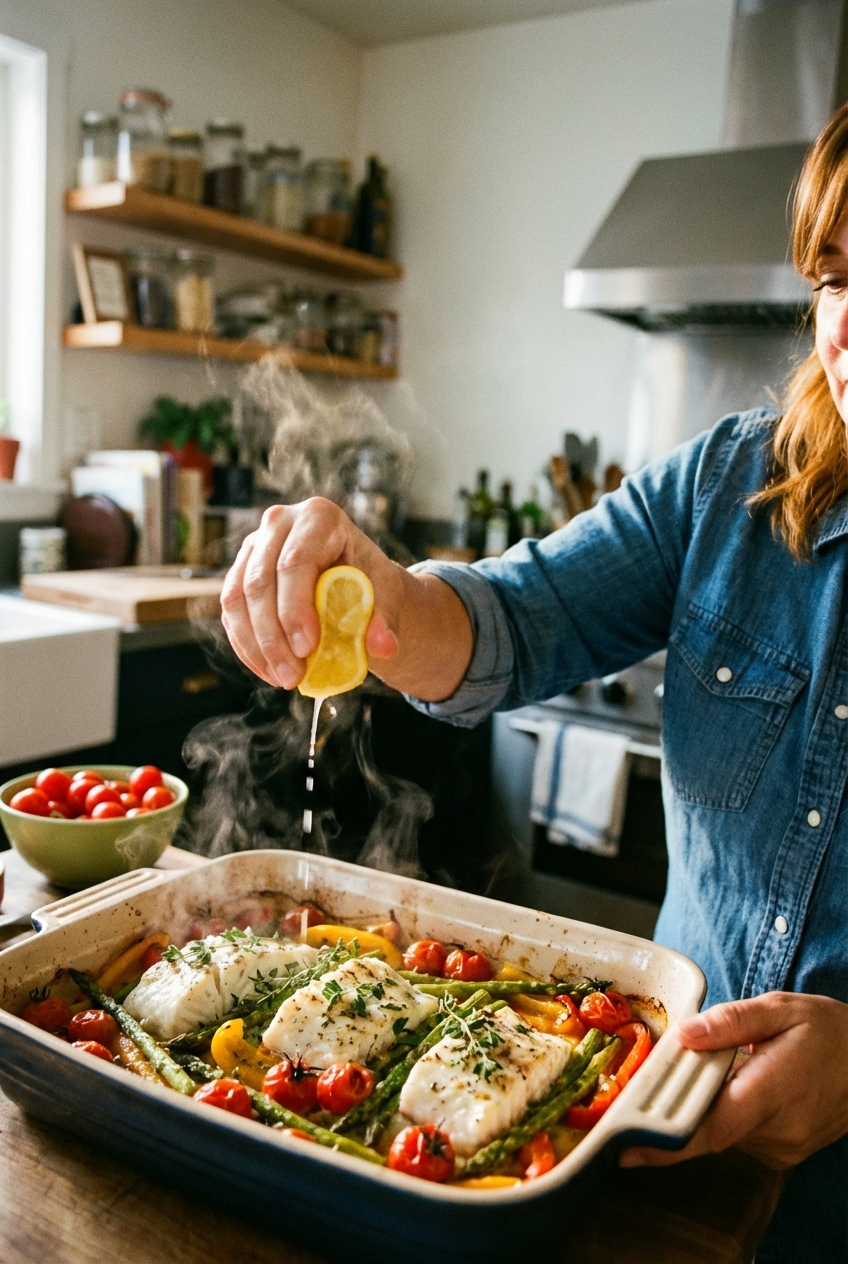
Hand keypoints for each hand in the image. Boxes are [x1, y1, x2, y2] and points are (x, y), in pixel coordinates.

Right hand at [220, 497, 472, 698]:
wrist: (355, 582)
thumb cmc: (371, 583)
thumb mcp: (385, 597)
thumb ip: (384, 619)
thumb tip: (384, 647)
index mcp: (319, 517)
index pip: (295, 562)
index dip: (295, 608)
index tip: (307, 648)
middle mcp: (279, 522)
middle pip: (260, 581)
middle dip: (274, 636)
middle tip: (293, 676)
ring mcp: (254, 545)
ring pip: (237, 598)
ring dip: (257, 646)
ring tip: (283, 679)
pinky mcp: (240, 572)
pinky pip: (231, 612)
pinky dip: (247, 646)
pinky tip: (268, 671)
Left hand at [620, 992, 847, 1170]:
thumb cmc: (829, 1033)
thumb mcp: (782, 1009)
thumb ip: (731, 1021)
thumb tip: (685, 1035)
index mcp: (775, 1090)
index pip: (711, 1128)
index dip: (665, 1142)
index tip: (626, 1147)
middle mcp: (777, 1131)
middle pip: (707, 1130)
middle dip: (673, 1108)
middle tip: (642, 1091)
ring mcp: (782, 1148)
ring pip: (720, 1132)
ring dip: (702, 1106)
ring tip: (708, 1069)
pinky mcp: (782, 1153)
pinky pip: (737, 1135)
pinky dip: (722, 1112)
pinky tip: (732, 1083)